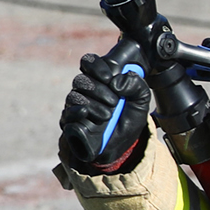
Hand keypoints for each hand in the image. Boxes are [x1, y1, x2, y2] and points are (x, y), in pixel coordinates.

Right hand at [59, 48, 150, 171]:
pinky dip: (76, 111)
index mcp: (100, 80)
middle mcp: (85, 90)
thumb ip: (137, 85)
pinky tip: (85, 113)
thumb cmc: (128, 121)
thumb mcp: (141, 102)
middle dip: (98, 90)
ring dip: (93, 104)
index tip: (109, 77)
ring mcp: (75, 105)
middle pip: (82, 79)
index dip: (96, 66)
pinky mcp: (69, 121)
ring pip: (75, 96)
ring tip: (107, 115)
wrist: (121, 147)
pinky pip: (67, 112)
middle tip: (114, 102)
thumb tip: (117, 81)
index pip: (89, 62)